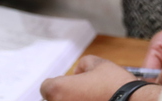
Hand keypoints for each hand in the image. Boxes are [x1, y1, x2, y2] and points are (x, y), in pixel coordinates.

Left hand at [41, 56, 159, 100]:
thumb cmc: (114, 86)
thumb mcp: (99, 64)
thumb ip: (83, 64)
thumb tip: (78, 72)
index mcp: (57, 90)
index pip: (47, 86)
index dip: (60, 82)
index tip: (71, 83)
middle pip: (54, 99)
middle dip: (66, 95)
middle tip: (82, 92)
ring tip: (92, 98)